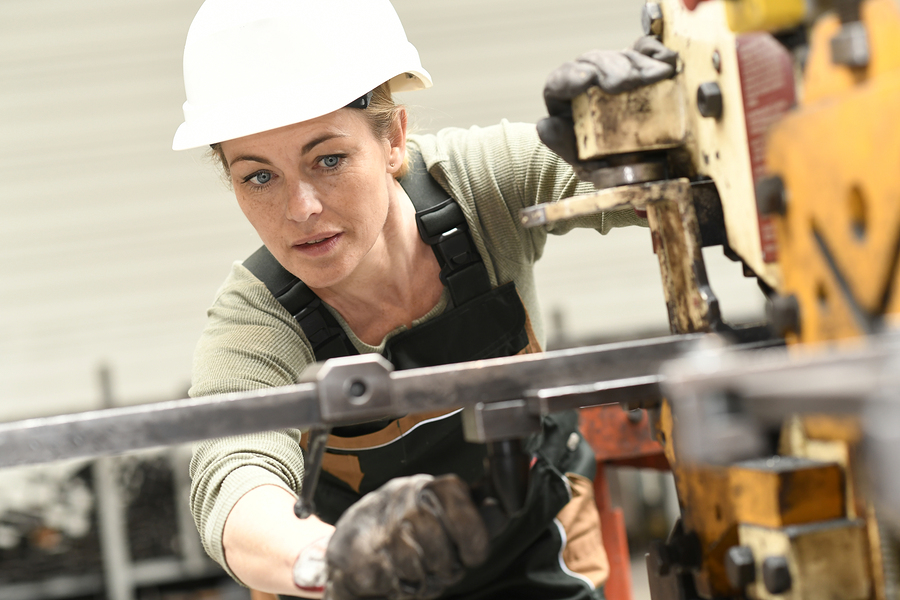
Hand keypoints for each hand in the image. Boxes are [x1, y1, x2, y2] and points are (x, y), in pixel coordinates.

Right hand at [325, 474, 488, 599]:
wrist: (358, 536)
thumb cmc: (410, 525)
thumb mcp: (444, 511)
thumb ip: (474, 514)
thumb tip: (502, 508)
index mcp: (433, 486)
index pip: (464, 515)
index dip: (474, 543)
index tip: (472, 555)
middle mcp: (407, 499)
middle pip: (443, 552)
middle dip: (446, 569)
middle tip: (440, 567)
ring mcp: (382, 525)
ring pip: (419, 570)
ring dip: (424, 579)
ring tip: (417, 569)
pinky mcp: (362, 553)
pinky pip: (397, 582)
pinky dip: (402, 587)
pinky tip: (397, 573)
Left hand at [537, 36, 677, 168]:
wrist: (641, 171)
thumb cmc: (605, 165)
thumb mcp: (583, 161)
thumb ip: (562, 144)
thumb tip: (545, 125)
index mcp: (565, 101)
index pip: (560, 81)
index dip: (571, 77)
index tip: (588, 79)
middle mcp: (588, 81)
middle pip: (593, 62)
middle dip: (611, 68)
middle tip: (628, 82)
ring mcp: (615, 71)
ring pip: (620, 55)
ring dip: (638, 64)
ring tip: (657, 76)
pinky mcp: (641, 68)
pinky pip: (645, 50)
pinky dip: (656, 52)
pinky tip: (668, 62)